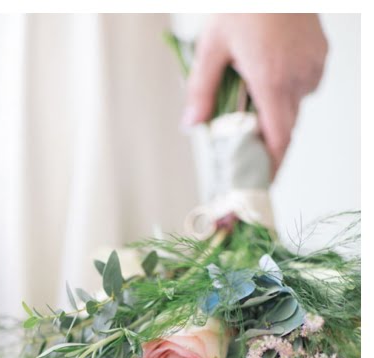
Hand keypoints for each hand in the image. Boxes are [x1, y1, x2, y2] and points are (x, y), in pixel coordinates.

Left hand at [184, 14, 327, 176]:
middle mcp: (299, 78)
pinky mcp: (321, 56)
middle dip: (265, 141)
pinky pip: (303, 86)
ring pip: (294, 107)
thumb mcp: (211, 48)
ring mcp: (314, 66)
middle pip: (286, 127)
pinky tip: (267, 73)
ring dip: (273, 112)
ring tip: (249, 96)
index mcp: (272, 81)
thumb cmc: (243, 6)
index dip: (271, 166)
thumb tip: (191, 126)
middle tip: (242, 148)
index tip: (261, 184)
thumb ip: (201, 91)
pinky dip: (284, 91)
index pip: (279, 140)